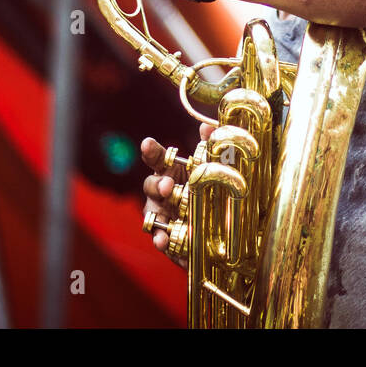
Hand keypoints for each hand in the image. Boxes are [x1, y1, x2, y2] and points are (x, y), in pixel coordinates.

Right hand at [140, 125, 213, 269]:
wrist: (218, 228)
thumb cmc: (209, 191)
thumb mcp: (213, 170)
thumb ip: (209, 147)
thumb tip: (207, 126)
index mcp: (171, 171)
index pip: (157, 159)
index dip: (151, 151)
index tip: (147, 144)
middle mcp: (161, 192)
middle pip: (151, 184)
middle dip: (157, 184)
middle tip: (168, 185)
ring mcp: (161, 214)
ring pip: (151, 211)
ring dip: (156, 211)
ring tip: (166, 217)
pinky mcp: (165, 236)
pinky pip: (158, 237)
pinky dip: (159, 239)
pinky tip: (163, 240)